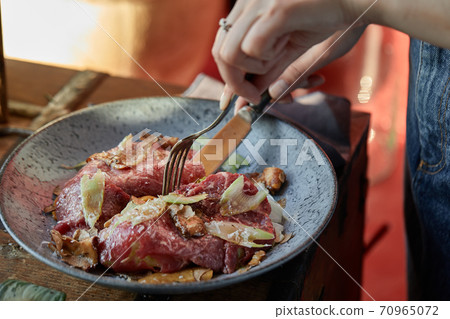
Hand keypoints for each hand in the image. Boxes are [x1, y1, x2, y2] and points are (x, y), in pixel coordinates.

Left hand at [212, 0, 361, 106]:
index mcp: (253, 13)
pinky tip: (283, 49)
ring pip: (229, 53)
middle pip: (219, 53)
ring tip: (275, 64)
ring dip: (250, 70)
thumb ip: (277, 72)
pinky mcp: (275, 10)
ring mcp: (259, 5)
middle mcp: (250, 6)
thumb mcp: (299, 52)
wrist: (364, 0)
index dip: (227, 78)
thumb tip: (260, 97)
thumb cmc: (337, 22)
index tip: (232, 105)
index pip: (225, 49)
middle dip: (235, 83)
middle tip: (256, 97)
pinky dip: (263, 59)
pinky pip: (251, 47)